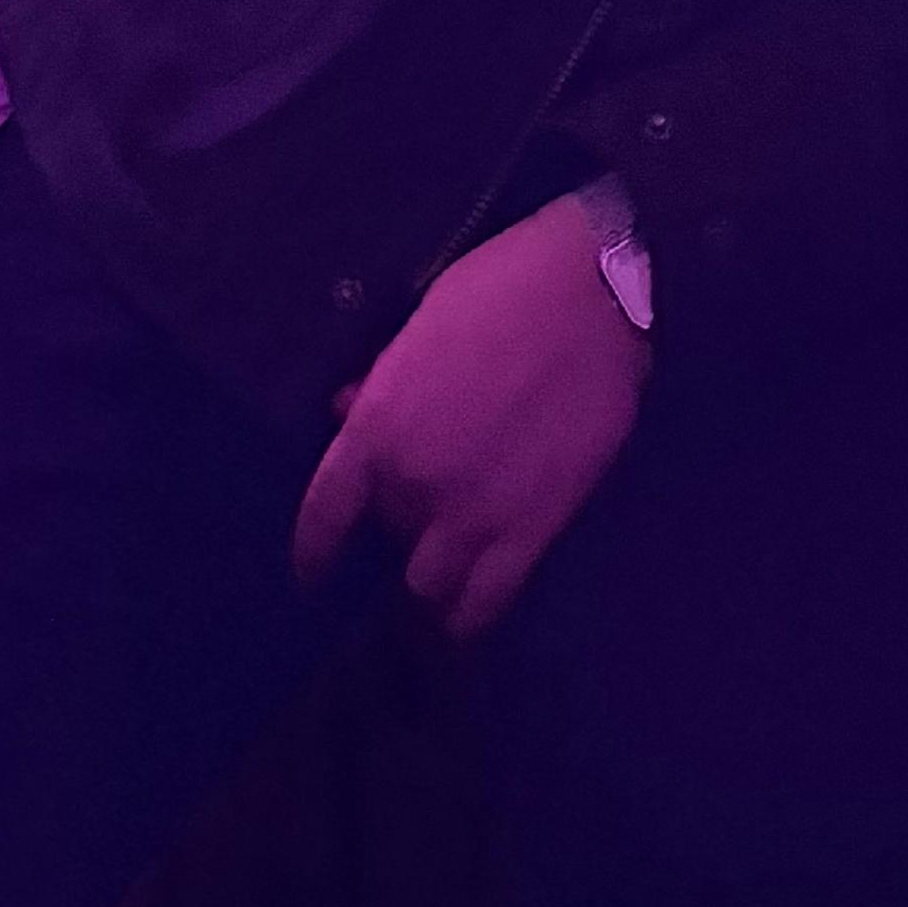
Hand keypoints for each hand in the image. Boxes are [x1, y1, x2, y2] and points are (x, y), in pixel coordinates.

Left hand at [291, 191, 647, 637]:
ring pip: (430, 583)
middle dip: (402, 526)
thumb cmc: (502, 288)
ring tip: (449, 561)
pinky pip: (488, 599)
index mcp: (378, 426)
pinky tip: (464, 618)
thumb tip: (349, 412)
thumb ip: (384, 383)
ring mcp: (475, 511)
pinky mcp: (534, 526)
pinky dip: (470, 616)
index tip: (313, 572)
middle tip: (427, 508)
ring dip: (433, 572)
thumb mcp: (423, 324)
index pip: (325, 513)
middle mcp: (415, 482)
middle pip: (390, 538)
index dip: (314, 550)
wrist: (594, 291)